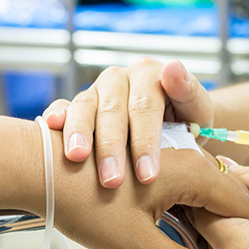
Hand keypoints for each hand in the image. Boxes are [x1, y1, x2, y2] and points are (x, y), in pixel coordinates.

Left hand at [38, 130, 248, 248]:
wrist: (36, 166)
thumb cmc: (81, 201)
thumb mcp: (137, 245)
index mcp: (192, 171)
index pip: (242, 204)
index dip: (244, 236)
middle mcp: (185, 152)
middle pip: (225, 193)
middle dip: (225, 226)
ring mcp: (168, 147)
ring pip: (204, 184)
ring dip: (204, 212)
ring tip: (190, 242)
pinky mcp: (150, 149)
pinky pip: (184, 176)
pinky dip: (185, 199)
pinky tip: (166, 219)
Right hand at [43, 58, 212, 187]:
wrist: (173, 127)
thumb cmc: (188, 120)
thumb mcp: (198, 108)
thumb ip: (189, 91)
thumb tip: (172, 67)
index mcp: (148, 74)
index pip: (145, 107)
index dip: (145, 141)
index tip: (148, 175)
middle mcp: (119, 78)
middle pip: (112, 111)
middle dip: (111, 148)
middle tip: (112, 181)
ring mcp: (96, 90)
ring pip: (84, 108)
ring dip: (79, 135)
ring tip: (77, 160)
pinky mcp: (78, 105)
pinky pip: (63, 108)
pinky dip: (56, 118)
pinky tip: (50, 129)